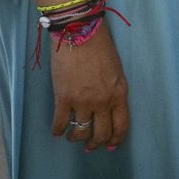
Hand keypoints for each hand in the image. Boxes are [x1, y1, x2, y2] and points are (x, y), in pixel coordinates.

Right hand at [49, 23, 129, 151]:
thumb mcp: (116, 70)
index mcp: (119, 93)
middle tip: (90, 146)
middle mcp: (103, 101)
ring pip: (80, 132)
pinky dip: (58, 130)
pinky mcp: (64, 98)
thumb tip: (106, 105)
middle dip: (95, 143)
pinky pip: (60, 123)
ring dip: (76, 138)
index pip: (121, 125)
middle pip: (101, 133)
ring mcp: (83, 102)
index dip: (116, 139)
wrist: (79, 32)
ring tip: (72, 137)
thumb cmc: (100, 46)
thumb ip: (113, 90)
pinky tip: (57, 131)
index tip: (111, 146)